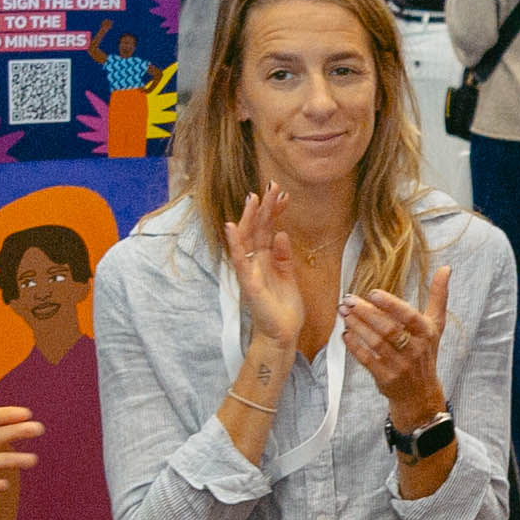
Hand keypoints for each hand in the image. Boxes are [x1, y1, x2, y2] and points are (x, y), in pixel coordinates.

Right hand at [225, 188, 322, 371]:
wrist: (281, 335)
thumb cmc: (283, 308)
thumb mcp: (288, 276)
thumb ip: (284, 256)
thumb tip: (282, 233)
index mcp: (265, 259)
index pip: (268, 229)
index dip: (274, 211)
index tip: (283, 194)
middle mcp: (255, 262)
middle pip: (257, 229)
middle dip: (264, 207)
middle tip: (272, 185)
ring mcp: (250, 272)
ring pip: (247, 240)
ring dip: (250, 218)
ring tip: (254, 197)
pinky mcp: (249, 284)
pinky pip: (240, 261)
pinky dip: (235, 244)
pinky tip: (231, 227)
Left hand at [336, 255, 454, 425]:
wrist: (420, 393)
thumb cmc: (425, 352)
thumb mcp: (436, 325)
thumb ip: (438, 296)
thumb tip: (446, 268)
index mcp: (427, 333)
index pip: (409, 316)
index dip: (391, 305)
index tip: (373, 293)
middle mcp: (415, 350)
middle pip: (388, 329)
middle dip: (366, 313)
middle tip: (348, 300)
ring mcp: (400, 365)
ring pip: (376, 343)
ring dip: (357, 326)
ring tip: (344, 313)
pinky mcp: (386, 378)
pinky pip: (367, 359)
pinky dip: (355, 346)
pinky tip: (346, 333)